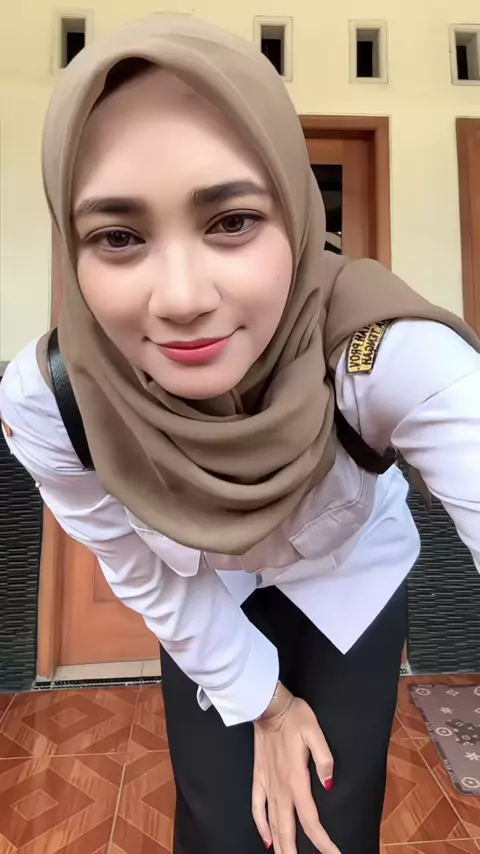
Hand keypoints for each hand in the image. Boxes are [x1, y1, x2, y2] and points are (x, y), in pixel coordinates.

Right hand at [252, 683, 340, 853]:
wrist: (267, 706)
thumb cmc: (295, 716)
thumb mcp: (315, 732)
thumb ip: (324, 759)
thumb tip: (329, 785)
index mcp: (296, 779)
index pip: (310, 820)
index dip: (322, 842)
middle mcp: (280, 788)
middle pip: (288, 829)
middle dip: (295, 853)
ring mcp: (267, 784)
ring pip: (272, 823)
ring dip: (280, 845)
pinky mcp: (258, 777)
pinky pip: (257, 807)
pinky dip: (261, 826)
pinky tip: (267, 839)